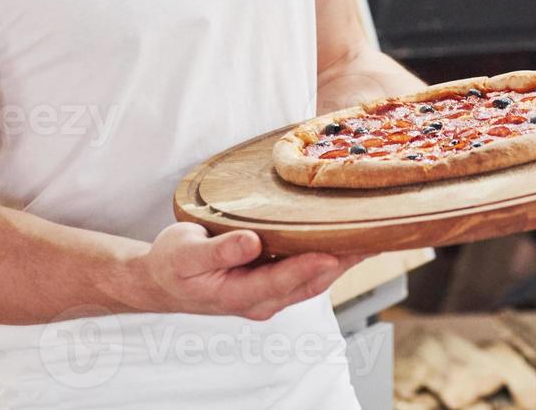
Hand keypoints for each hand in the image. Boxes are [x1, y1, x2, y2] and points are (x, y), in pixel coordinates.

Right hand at [136, 223, 370, 320]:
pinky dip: (330, 256)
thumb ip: (219, 251)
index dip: (309, 267)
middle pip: (311, 282)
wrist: (163, 281)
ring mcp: (270, 294)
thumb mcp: (185, 253)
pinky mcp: (274, 282)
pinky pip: (308, 271)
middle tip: (373, 236)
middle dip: (343, 261)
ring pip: (315, 279)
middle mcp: (262, 300)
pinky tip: (347, 239)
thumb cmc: (172, 265)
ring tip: (372, 235)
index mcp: (239, 295)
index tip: (334, 252)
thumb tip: (251, 243)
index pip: (282, 281)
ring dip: (344, 259)